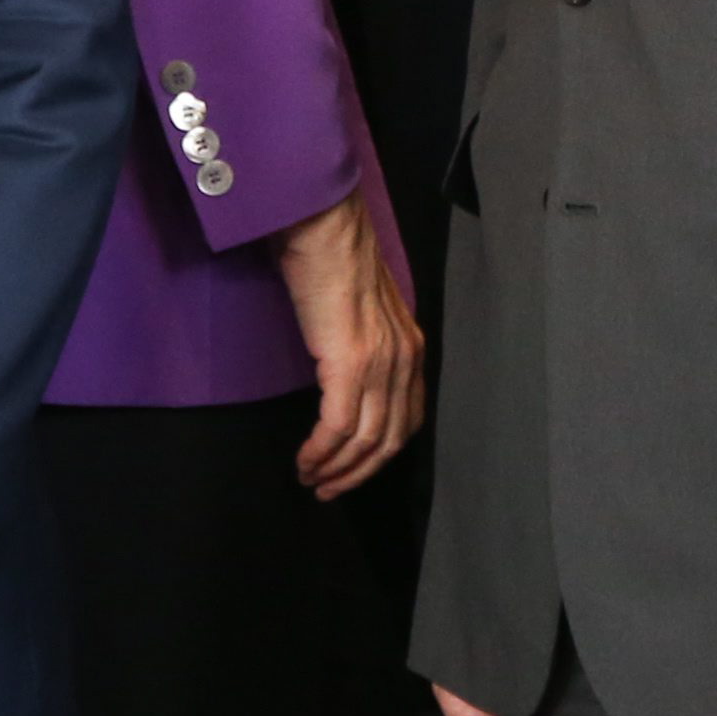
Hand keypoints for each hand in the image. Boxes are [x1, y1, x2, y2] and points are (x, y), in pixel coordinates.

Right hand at [278, 193, 426, 498]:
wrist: (323, 226)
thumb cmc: (332, 257)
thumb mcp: (364, 308)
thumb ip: (365, 341)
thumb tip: (345, 373)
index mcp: (411, 347)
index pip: (407, 419)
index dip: (381, 454)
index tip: (353, 469)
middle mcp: (404, 359)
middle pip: (390, 439)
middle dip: (358, 473)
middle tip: (328, 489)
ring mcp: (380, 363)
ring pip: (365, 441)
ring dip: (336, 469)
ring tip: (311, 479)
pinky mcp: (350, 364)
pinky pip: (338, 427)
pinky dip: (321, 452)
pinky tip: (305, 460)